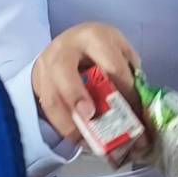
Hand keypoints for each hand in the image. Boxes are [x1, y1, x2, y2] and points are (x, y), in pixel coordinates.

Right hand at [31, 23, 141, 144]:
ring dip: (67, 121)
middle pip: (63, 70)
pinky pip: (46, 108)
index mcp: (94, 37)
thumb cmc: (101, 50)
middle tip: (89, 116)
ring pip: (51, 95)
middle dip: (76, 95)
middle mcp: (65, 49)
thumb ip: (129, 74)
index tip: (134, 111)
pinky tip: (77, 137)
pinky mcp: (37, 82)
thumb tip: (139, 109)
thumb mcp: (120, 52)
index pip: (110, 65)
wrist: (70, 44)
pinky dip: (62, 125)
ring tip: (85, 139)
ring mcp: (46, 65)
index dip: (123, 89)